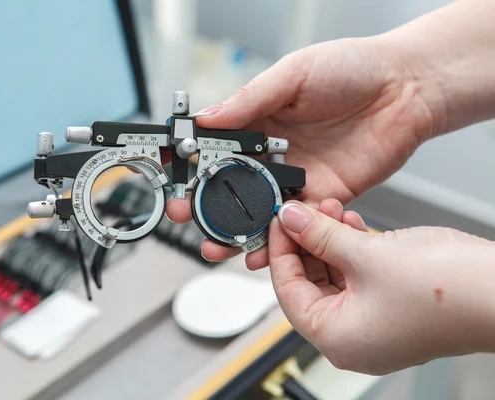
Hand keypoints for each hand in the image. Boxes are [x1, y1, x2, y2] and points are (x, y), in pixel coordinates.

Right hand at [166, 35, 436, 264]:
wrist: (408, 88)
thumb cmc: (353, 67)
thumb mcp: (294, 73)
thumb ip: (252, 99)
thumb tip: (209, 118)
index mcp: (259, 120)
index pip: (215, 146)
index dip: (191, 163)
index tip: (172, 177)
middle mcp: (273, 152)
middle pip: (230, 184)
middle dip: (205, 204)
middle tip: (186, 215)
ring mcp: (296, 176)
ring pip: (258, 210)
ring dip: (235, 229)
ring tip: (215, 244)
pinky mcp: (323, 196)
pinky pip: (296, 223)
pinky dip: (278, 240)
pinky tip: (260, 249)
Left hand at [269, 199, 494, 374]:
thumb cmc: (447, 291)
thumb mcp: (367, 254)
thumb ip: (321, 235)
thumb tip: (292, 220)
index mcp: (335, 338)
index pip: (287, 290)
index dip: (280, 250)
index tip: (279, 220)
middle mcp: (352, 337)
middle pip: (309, 282)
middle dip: (307, 241)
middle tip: (303, 210)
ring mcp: (374, 322)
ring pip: (335, 275)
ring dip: (330, 240)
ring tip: (330, 208)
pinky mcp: (392, 305)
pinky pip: (359, 276)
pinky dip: (351, 249)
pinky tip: (351, 222)